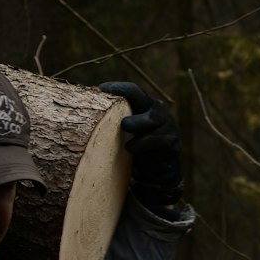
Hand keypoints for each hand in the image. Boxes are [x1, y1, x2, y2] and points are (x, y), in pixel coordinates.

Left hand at [100, 80, 182, 207]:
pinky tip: (130, 148)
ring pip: (153, 120)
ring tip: (123, 137)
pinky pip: (160, 140)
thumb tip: (87, 107)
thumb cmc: (137, 147)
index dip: (118, 88)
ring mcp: (168, 126)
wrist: (157, 172)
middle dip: (128, 102)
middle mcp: (159, 112)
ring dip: (136, 126)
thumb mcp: (126, 132)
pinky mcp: (173, 143)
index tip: (100, 89)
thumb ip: (116, 119)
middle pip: (145, 101)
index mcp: (146, 105)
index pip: (134, 91)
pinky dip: (143, 144)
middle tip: (115, 115)